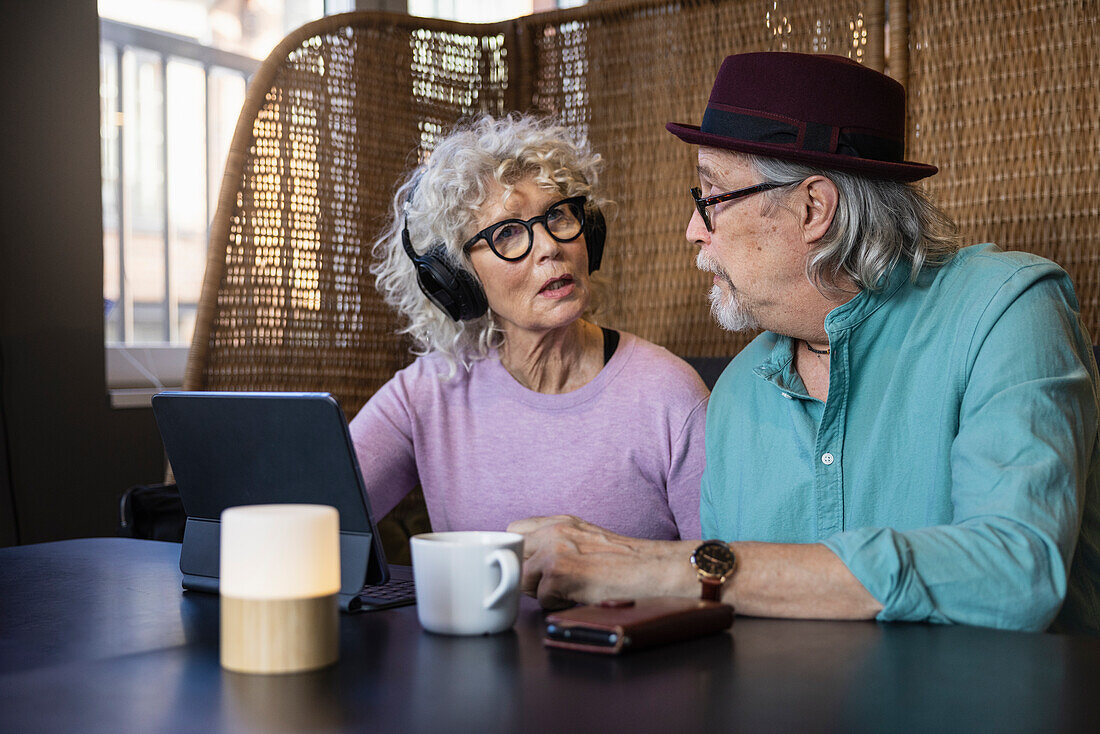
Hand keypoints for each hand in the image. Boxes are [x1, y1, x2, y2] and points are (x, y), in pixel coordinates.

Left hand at [506, 515, 695, 609]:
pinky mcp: (558, 574)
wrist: (653, 570)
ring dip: (541, 591)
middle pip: (511, 554)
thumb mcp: (586, 538)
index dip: (518, 552)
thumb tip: (529, 561)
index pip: (514, 530)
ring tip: (570, 590)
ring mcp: (554, 551)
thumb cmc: (625, 561)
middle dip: (523, 572)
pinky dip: (557, 604)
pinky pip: (541, 598)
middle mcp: (554, 531)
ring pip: (522, 579)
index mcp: (560, 521)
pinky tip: (579, 596)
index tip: (528, 564)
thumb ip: (557, 542)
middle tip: (550, 583)